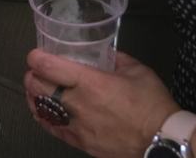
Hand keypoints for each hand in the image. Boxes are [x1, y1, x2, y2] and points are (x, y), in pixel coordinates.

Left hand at [22, 50, 178, 157]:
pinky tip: (43, 113)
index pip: (49, 67)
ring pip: (41, 110)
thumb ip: (116, 58)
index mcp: (90, 82)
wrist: (162, 139)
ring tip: (35, 90)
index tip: (35, 55)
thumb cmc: (152, 103)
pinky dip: (44, 118)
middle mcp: (78, 104)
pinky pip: (53, 129)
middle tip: (36, 71)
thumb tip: (104, 53)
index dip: (36, 58)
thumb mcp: (136, 70)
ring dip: (34, 97)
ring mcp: (77, 126)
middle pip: (38, 88)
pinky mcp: (81, 143)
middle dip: (32, 76)